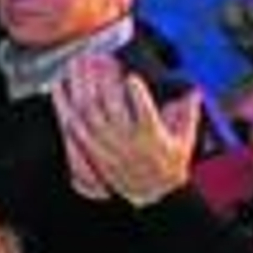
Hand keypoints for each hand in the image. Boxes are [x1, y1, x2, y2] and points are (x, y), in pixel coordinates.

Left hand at [51, 53, 202, 206]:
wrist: (154, 194)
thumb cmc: (169, 164)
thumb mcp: (185, 140)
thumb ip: (187, 114)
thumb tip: (193, 91)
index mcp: (152, 137)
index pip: (146, 114)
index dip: (138, 96)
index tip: (132, 77)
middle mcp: (127, 142)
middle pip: (111, 109)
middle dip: (101, 81)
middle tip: (94, 58)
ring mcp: (107, 147)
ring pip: (89, 115)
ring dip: (81, 88)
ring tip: (76, 66)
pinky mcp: (92, 151)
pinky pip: (74, 128)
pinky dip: (65, 106)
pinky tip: (59, 88)